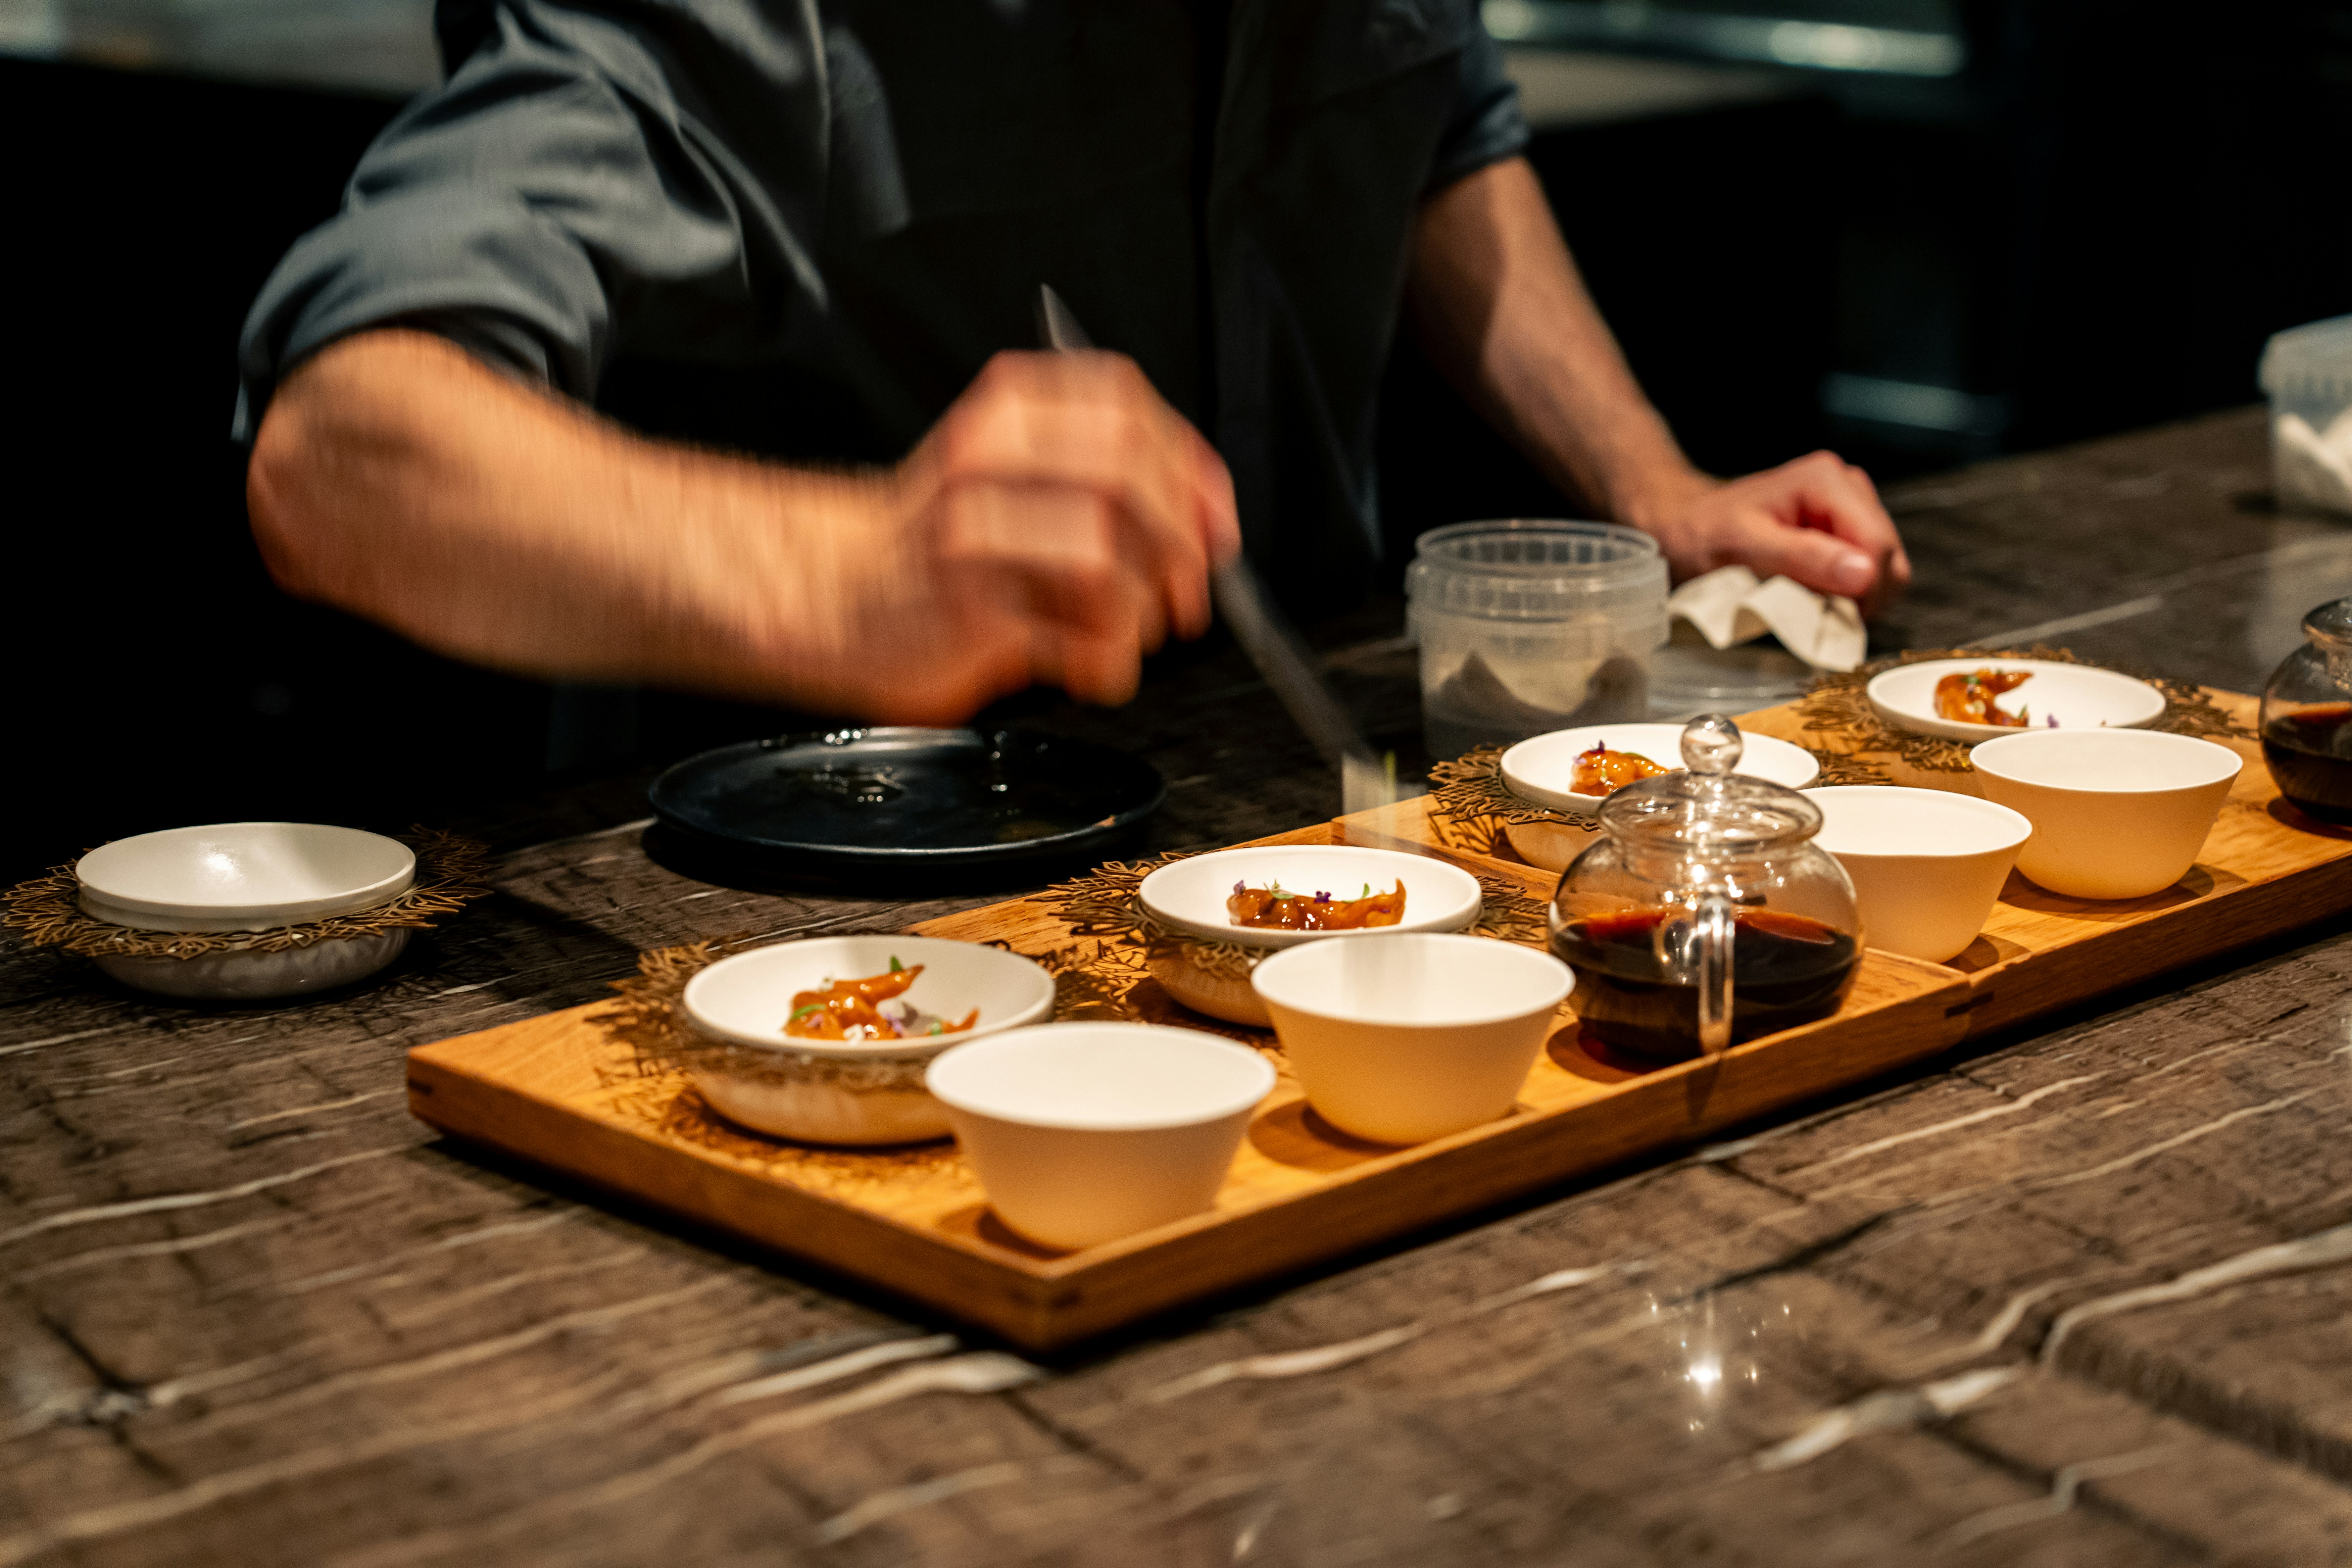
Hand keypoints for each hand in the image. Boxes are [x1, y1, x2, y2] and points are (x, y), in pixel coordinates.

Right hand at [780, 350, 1240, 721]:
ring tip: (1124, 633)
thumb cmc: (940, 545)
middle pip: (1127, 477)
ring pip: (1107, 560)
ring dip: (1141, 611)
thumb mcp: (1013, 477)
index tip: (1216, 524)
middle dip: (1181, 544)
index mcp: (1010, 414)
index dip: (1191, 470)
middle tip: (1189, 592)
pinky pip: (1076, 637)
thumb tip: (1204, 520)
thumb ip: (1102, 479)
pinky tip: (1089, 666)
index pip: (1128, 411)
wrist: (832, 592)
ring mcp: (972, 534)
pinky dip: (1106, 663)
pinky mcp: (967, 610)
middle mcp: (987, 460)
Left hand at [1628, 451, 1910, 617]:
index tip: (1831, 617)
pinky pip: (1869, 569)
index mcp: (1827, 481)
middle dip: (1862, 594)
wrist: (1685, 526)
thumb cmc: (1704, 535)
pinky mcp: (1844, 528)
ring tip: (1811, 603)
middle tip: (1817, 613)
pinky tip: (1816, 595)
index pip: (1878, 545)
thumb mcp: (1745, 548)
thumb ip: (1804, 559)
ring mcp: (1848, 506)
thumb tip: (1864, 575)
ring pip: (1884, 566)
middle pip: (1888, 556)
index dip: (1864, 590)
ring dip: (1856, 596)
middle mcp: (1846, 486)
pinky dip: (1849, 591)